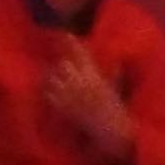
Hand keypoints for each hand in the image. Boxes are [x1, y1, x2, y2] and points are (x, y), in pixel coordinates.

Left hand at [43, 48, 137, 164]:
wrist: (111, 130)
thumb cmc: (116, 108)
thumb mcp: (117, 87)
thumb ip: (115, 73)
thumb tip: (118, 61)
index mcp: (95, 76)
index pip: (81, 55)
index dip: (72, 43)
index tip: (66, 34)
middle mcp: (80, 83)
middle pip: (63, 65)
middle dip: (62, 61)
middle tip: (61, 60)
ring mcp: (69, 96)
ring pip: (53, 78)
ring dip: (52, 74)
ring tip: (53, 74)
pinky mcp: (61, 107)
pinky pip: (48, 94)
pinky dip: (47, 89)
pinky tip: (50, 89)